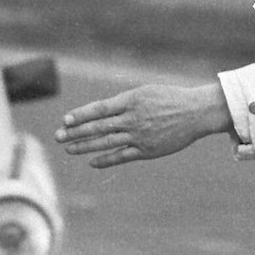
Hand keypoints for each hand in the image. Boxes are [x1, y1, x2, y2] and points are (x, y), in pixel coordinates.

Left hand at [54, 83, 232, 167]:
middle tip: (58, 137)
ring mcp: (139, 136)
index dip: (80, 115)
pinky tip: (92, 162)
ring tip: (69, 148)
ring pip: (106, 142)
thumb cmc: (170, 99)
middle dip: (76, 132)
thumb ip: (123, 103)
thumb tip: (100, 112)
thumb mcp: (145, 92)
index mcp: (131, 101)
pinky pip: (121, 156)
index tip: (65, 120)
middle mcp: (133, 119)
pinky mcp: (147, 151)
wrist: (196, 113)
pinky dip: (105, 160)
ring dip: (85, 146)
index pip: (99, 109)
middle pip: (98, 127)